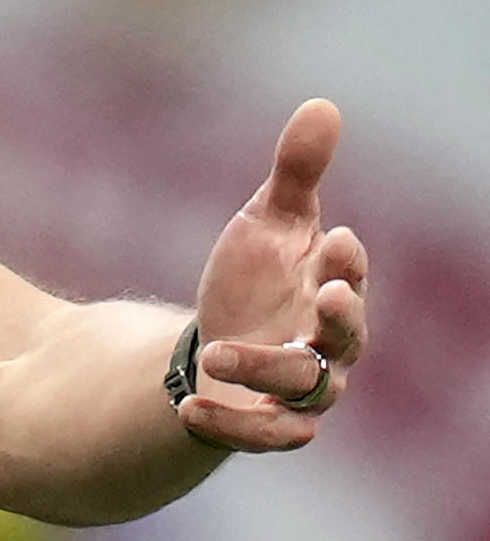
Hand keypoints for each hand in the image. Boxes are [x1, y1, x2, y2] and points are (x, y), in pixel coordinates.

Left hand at [181, 98, 368, 450]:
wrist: (222, 336)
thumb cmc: (259, 274)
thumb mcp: (268, 220)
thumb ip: (295, 170)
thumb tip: (323, 104)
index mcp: (330, 288)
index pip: (351, 275)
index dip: (350, 261)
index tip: (338, 238)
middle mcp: (328, 343)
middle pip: (349, 338)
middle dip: (343, 318)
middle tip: (329, 295)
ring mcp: (303, 389)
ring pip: (306, 390)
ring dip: (264, 370)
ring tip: (215, 352)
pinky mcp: (270, 423)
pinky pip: (265, 436)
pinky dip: (231, 424)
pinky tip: (189, 406)